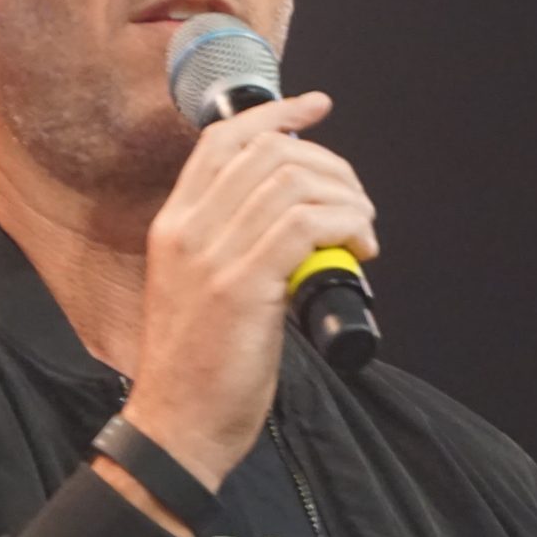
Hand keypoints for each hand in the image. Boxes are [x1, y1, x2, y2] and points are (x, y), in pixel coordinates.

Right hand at [117, 91, 378, 494]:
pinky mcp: (242, 286)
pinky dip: (346, 226)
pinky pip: (307, 224)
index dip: (276, 116)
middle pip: (268, 152)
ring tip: (363, 234)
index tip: (315, 107)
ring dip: (345, 198)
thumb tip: (298, 225)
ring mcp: (213, 256)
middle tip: (356, 202)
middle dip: (328, 164)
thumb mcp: (200, 291)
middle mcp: (188, 231)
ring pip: (293, 182)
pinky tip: (359, 250)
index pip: (223, 142)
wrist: (176, 430)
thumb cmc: (198, 371)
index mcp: (174, 227)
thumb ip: (233, 249)